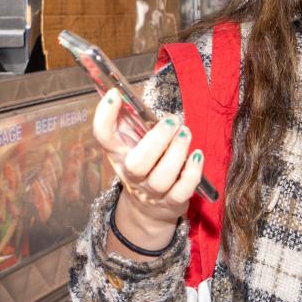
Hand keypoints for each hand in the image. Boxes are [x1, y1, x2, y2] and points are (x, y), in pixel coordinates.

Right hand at [93, 90, 204, 247]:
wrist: (148, 210)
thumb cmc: (145, 165)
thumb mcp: (133, 143)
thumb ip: (132, 121)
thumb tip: (130, 92)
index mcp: (119, 155)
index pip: (104, 137)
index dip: (104, 117)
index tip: (115, 94)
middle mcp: (132, 175)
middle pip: (137, 164)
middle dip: (156, 140)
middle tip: (171, 121)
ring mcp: (152, 192)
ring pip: (161, 178)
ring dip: (177, 153)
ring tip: (185, 132)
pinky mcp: (172, 203)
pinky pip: (182, 191)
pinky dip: (192, 172)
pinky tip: (197, 155)